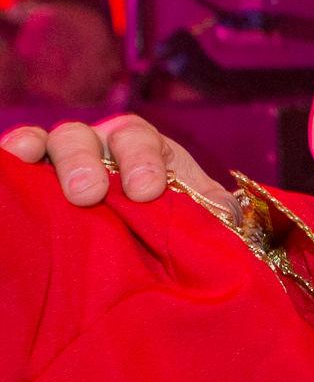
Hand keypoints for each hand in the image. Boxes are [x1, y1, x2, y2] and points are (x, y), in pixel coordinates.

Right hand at [0, 115, 233, 215]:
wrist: (149, 245)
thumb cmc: (174, 224)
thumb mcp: (200, 216)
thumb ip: (212, 213)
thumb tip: (224, 216)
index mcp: (144, 148)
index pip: (139, 139)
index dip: (141, 160)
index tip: (146, 191)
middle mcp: (100, 147)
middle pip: (87, 137)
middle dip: (88, 161)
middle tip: (89, 193)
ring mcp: (64, 161)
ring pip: (51, 143)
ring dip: (42, 153)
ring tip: (34, 168)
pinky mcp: (37, 181)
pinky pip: (19, 162)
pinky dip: (13, 158)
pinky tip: (11, 164)